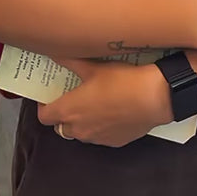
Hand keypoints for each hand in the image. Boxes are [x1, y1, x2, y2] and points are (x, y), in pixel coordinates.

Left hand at [38, 59, 171, 146]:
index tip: (53, 94)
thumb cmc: (119, 81)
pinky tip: (113, 111)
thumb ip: (70, 60)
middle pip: (61, 127)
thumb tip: (53, 52)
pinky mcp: (114, 142)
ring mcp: (96, 139)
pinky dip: (101, 126)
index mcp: (68, 111)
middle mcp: (78, 130)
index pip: (44, 117)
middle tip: (75, 96)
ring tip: (95, 102)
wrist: (152, 98)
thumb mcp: (93, 66)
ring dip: (82, 122)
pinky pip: (100, 136)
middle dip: (64, 114)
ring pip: (81, 133)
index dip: (45, 106)